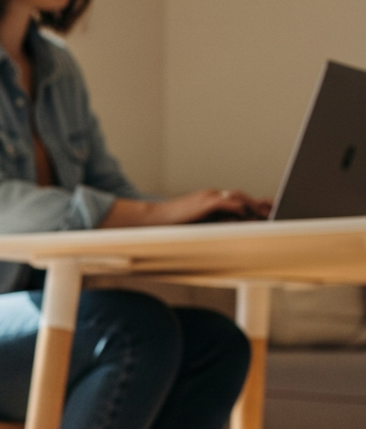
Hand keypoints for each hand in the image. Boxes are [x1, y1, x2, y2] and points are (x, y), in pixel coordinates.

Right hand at [103, 189, 270, 226]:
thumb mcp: (198, 225)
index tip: (273, 211)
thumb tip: (234, 232)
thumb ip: (215, 226)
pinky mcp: (203, 203)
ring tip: (269, 214)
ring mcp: (208, 198)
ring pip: (238, 198)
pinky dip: (238, 207)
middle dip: (261, 206)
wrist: (150, 221)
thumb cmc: (171, 227)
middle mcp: (213, 196)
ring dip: (255, 207)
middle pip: (243, 198)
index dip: (257, 206)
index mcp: (212, 202)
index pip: (239, 202)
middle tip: (278, 212)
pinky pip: (226, 203)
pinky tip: (248, 213)